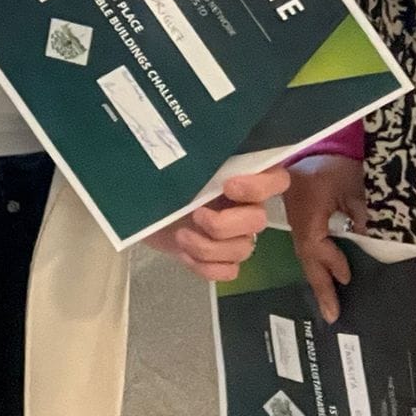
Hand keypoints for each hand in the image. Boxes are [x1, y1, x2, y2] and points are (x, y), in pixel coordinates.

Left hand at [146, 167, 289, 282]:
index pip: (277, 181)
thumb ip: (200, 157)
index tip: (228, 186)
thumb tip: (209, 144)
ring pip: (243, 250)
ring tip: (181, 236)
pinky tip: (185, 254)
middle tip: (196, 215)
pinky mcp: (219, 258)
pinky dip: (207, 267)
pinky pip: (229, 272)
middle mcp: (246, 205)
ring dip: (208, 247)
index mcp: (242, 176)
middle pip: (258, 221)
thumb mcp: (180, 161)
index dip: (260, 187)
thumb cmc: (161, 176)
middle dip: (224, 224)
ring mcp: (234, 234)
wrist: (138, 204)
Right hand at [286, 153, 367, 321]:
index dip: (330, 262)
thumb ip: (359, 211)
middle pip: (306, 256)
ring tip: (329, 305)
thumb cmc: (333, 161)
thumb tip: (365, 238)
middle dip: (320, 286)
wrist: (312, 141)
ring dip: (317, 278)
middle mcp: (297, 218)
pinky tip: (326, 277)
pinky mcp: (299, 217)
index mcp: (307, 209)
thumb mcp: (353, 183)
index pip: (315, 243)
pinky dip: (316, 263)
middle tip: (331, 315)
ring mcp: (295, 218)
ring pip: (305, 253)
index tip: (347, 277)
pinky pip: (306, 245)